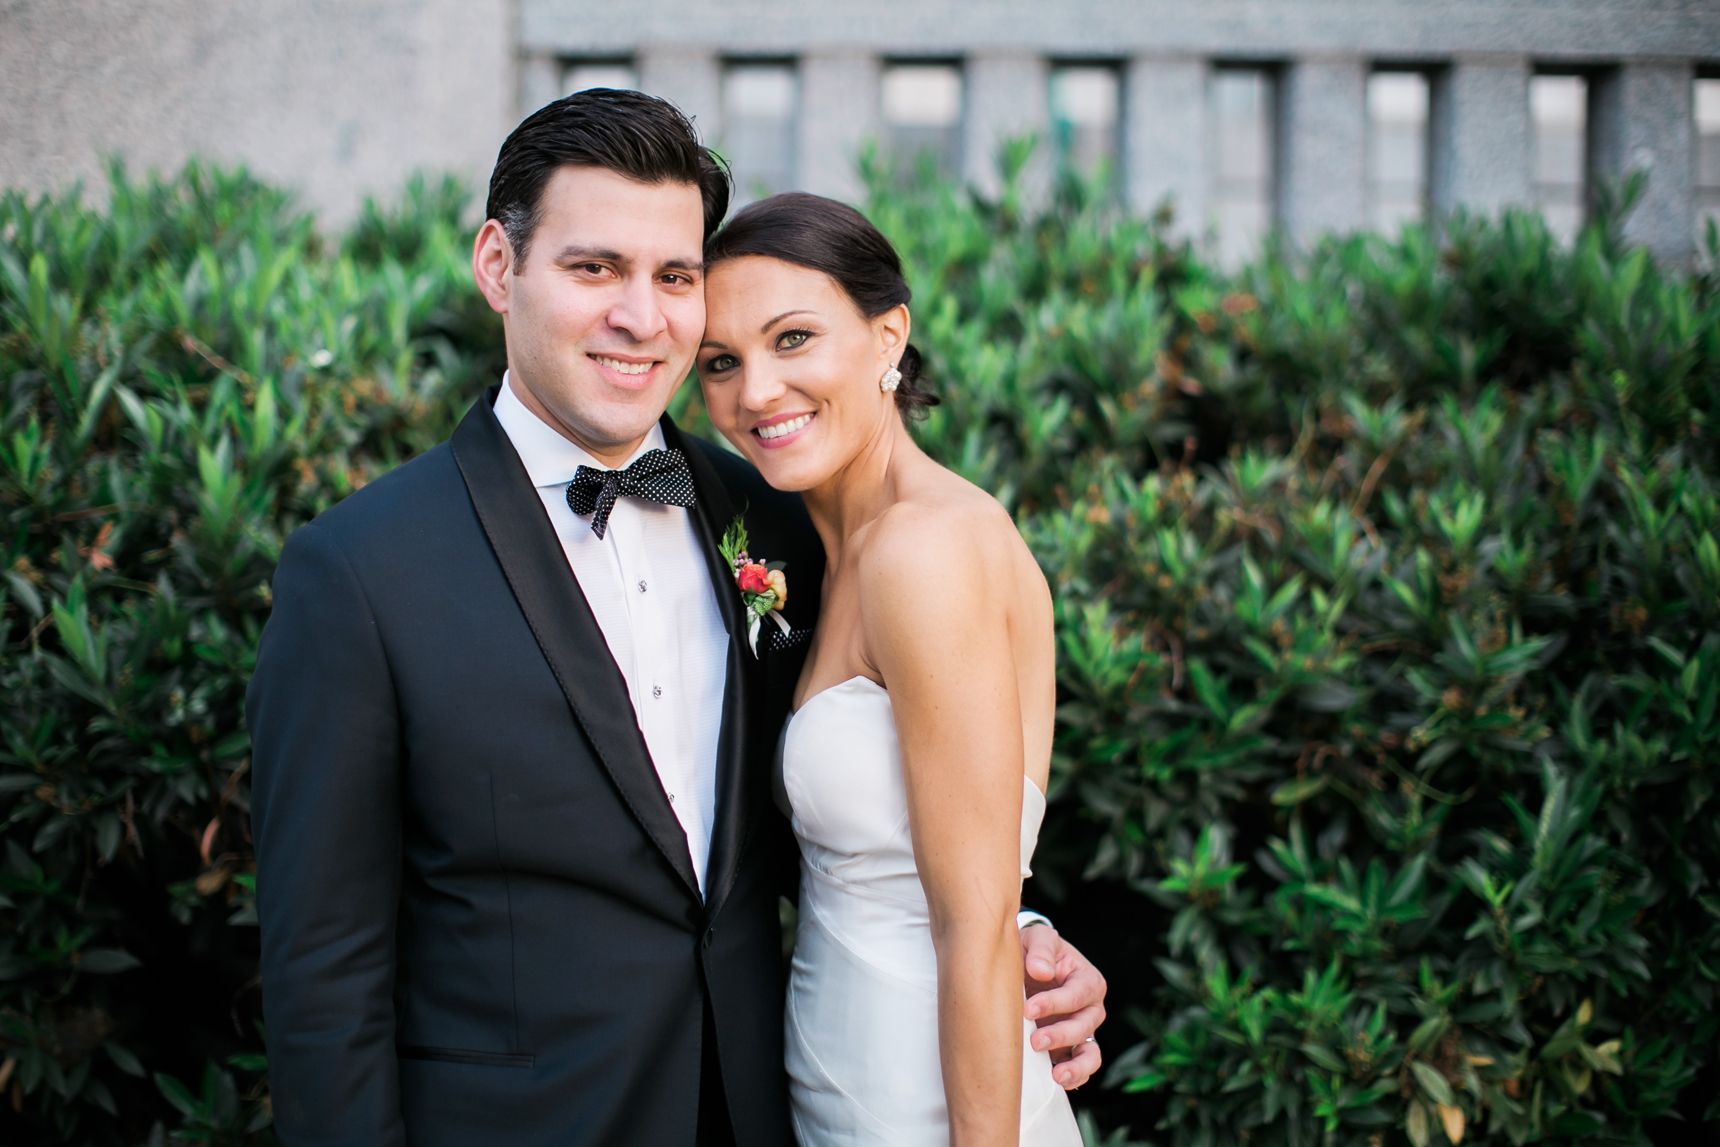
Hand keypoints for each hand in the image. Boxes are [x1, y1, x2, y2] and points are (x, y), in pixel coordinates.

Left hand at [1019, 924, 1104, 1089]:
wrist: (1025, 968)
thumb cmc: (1035, 951)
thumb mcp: (1038, 938)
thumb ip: (1041, 949)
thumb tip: (1042, 971)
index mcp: (1088, 980)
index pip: (1077, 994)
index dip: (1055, 1003)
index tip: (1028, 1008)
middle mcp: (1091, 1009)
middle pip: (1083, 1027)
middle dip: (1060, 1035)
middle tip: (1034, 1040)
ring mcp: (1083, 1033)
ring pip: (1090, 1055)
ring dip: (1075, 1066)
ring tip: (1056, 1074)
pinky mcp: (1070, 1051)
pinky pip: (1079, 1069)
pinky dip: (1072, 1078)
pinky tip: (1054, 1081)